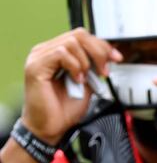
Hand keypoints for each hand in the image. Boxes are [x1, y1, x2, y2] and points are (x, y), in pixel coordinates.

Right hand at [21, 28, 121, 143]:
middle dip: (98, 51)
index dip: (102, 45)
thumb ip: (93, 66)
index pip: (82, 36)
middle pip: (79, 35)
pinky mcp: (35, 66)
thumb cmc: (64, 108)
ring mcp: (39, 57)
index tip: (116, 58)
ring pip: (71, 42)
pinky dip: (74, 66)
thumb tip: (108, 54)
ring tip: (85, 78)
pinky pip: (61, 53)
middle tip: (103, 70)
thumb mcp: (87, 81)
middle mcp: (46, 51)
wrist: (52, 127)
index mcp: (57, 52)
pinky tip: (76, 79)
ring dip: (86, 61)